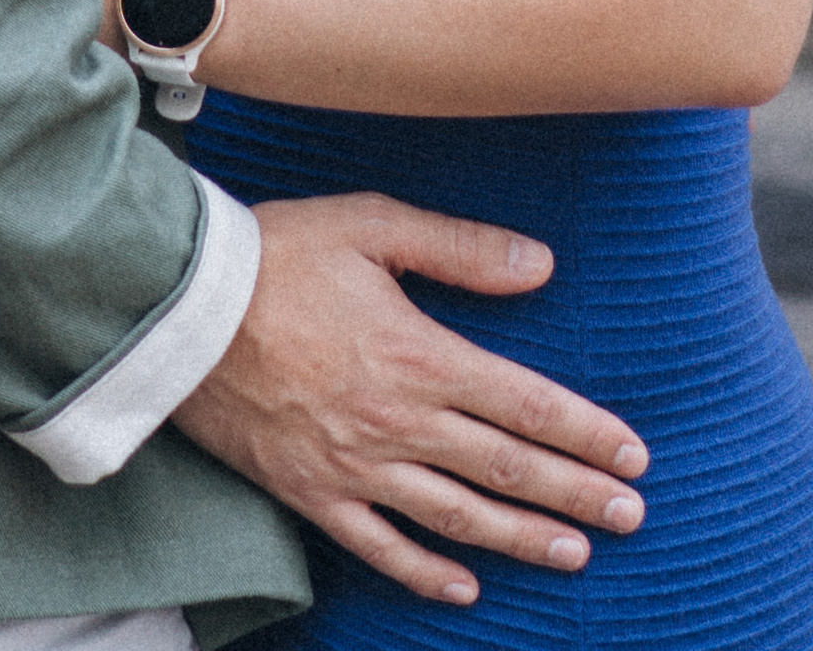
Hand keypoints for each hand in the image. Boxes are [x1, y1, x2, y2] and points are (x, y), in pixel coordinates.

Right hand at [173, 192, 649, 608]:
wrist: (179, 307)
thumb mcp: (371, 224)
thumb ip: (459, 248)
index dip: (584, 434)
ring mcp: (355, 467)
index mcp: (419, 354)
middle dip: (575, 495)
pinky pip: (380, 546)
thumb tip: (540, 266)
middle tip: (631, 517)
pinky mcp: (311, 492)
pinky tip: (465, 587)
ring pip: (457, 518)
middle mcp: (398, 422)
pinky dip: (426, 573)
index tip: (633, 457)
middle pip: (505, 469)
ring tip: (574, 555)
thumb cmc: (278, 252)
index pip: (524, 404)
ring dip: (522, 540)